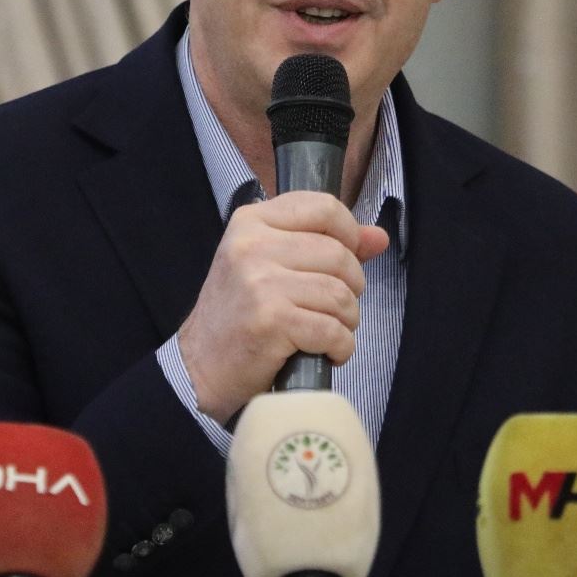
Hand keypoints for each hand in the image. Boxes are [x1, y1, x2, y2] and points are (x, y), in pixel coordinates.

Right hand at [176, 191, 390, 422]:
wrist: (199, 368)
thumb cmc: (239, 315)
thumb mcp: (270, 265)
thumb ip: (326, 244)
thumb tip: (377, 237)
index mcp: (251, 222)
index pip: (324, 207)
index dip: (349, 234)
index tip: (346, 259)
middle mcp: (252, 246)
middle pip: (339, 254)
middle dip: (351, 287)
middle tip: (332, 308)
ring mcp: (260, 282)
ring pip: (340, 293)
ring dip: (346, 321)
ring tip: (327, 331)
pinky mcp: (271, 320)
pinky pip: (333, 329)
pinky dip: (340, 347)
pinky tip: (325, 352)